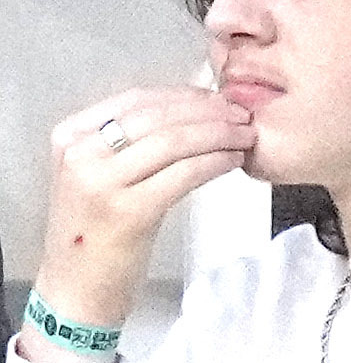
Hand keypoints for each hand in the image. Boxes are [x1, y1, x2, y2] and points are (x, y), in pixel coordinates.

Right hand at [28, 87, 253, 334]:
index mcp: (71, 137)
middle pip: (160, 116)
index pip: (138, 99)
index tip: (218, 98)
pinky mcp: (129, 211)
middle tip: (243, 116)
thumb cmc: (95, 229)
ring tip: (246, 136)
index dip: (186, 95)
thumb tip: (195, 104)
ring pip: (176, 141)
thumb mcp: (98, 172)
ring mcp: (101, 183)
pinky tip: (233, 160)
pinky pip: (185, 172)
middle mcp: (80, 155)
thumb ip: (130, 138)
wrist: (74, 289)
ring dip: (221, 134)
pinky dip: (216, 161)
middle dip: (211, 112)